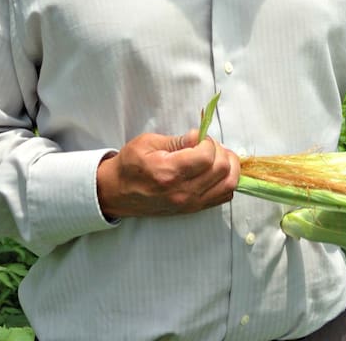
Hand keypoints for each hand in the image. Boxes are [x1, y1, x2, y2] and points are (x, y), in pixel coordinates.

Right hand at [96, 129, 240, 218]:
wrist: (116, 193)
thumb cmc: (130, 165)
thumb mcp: (147, 143)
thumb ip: (177, 140)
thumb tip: (200, 137)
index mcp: (169, 173)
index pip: (207, 155)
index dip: (207, 141)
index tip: (198, 138)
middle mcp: (182, 191)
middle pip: (222, 169)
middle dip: (220, 150)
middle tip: (206, 145)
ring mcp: (189, 203)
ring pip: (229, 184)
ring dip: (229, 166)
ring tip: (215, 156)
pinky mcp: (193, 209)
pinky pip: (224, 196)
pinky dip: (226, 181)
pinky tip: (214, 171)